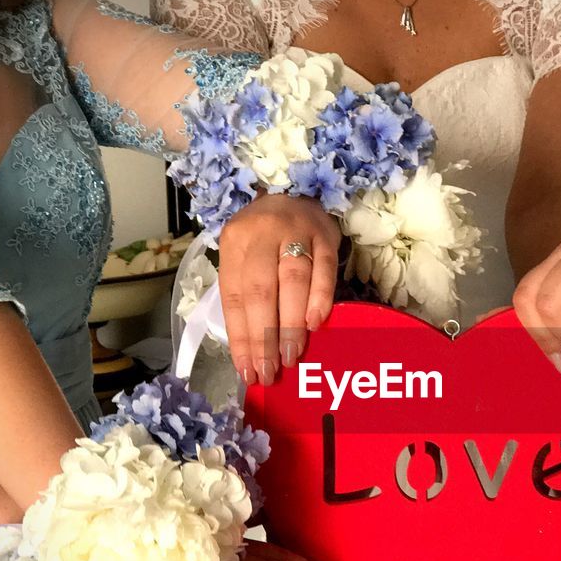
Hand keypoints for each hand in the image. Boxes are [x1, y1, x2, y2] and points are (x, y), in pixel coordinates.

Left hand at [218, 193, 340, 385]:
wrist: (294, 189)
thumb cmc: (266, 236)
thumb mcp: (244, 257)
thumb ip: (247, 295)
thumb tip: (253, 351)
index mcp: (234, 242)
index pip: (234, 297)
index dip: (241, 338)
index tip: (248, 371)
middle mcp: (262, 233)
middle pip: (261, 290)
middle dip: (264, 337)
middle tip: (270, 371)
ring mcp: (296, 231)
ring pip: (292, 280)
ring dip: (291, 323)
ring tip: (290, 356)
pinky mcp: (326, 234)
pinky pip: (323, 269)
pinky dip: (319, 298)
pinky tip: (314, 323)